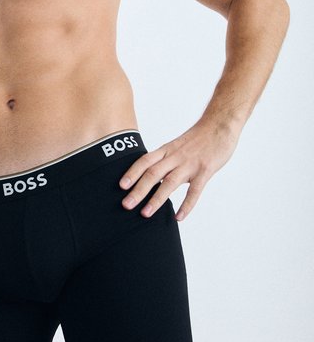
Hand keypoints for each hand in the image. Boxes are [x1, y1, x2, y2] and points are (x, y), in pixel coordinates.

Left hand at [119, 120, 240, 220]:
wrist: (220, 124)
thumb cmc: (198, 137)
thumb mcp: (177, 146)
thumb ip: (166, 160)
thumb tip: (153, 177)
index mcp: (166, 150)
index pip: (144, 161)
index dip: (131, 173)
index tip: (120, 186)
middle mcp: (175, 157)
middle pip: (152, 174)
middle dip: (138, 190)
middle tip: (125, 205)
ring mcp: (190, 164)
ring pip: (169, 183)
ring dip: (156, 199)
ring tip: (145, 214)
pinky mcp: (205, 170)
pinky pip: (195, 191)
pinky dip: (186, 205)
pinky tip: (178, 217)